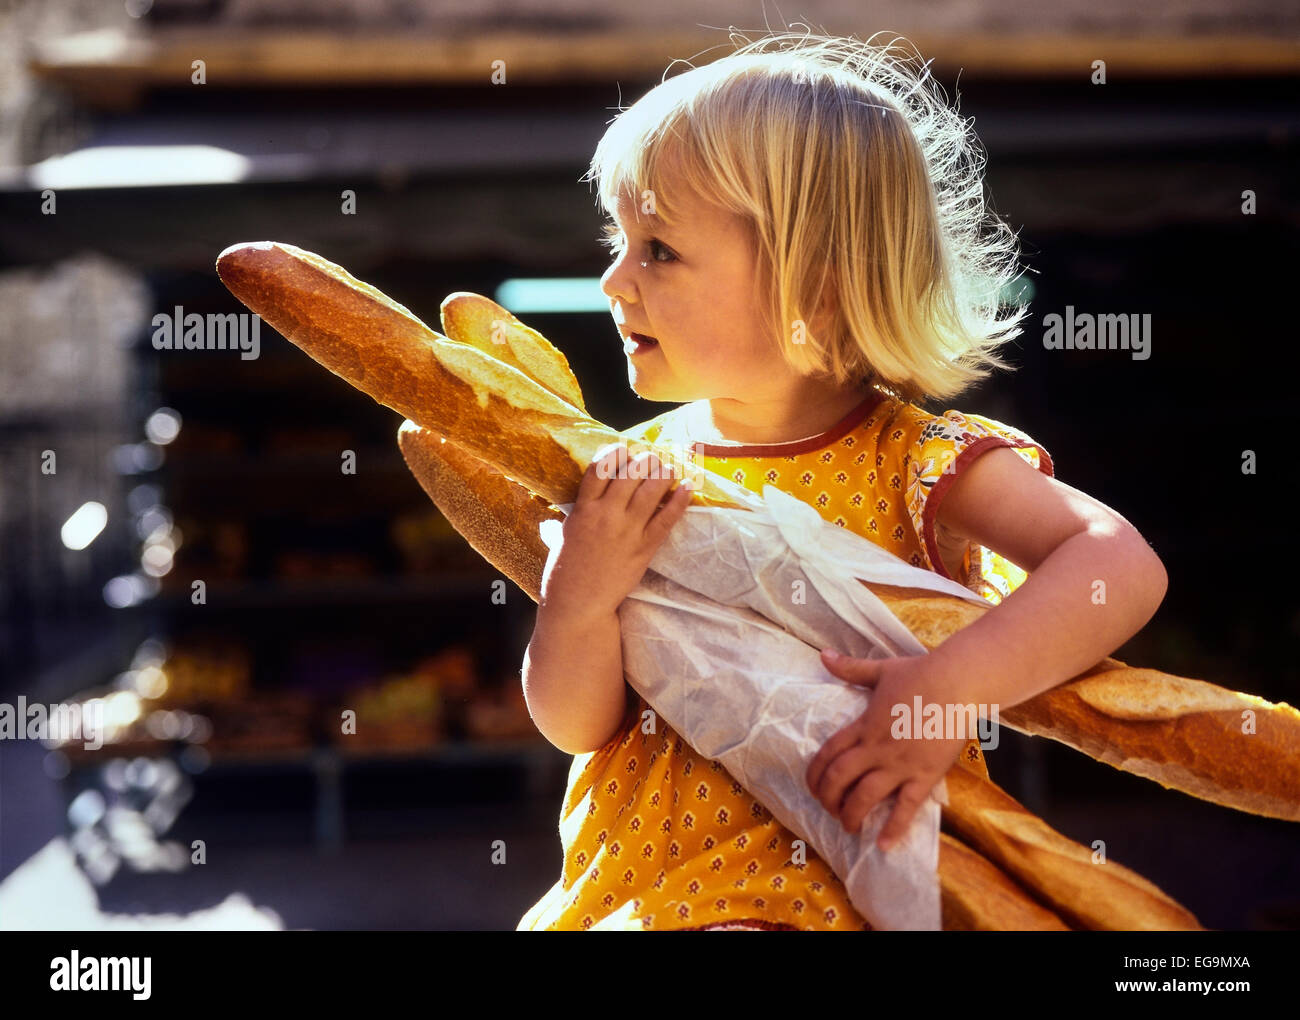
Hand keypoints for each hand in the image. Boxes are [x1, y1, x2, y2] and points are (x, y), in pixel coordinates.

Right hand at [539, 444, 693, 620]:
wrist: (578, 603)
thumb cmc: (564, 570)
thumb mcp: (562, 534)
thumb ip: (572, 515)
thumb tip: (572, 503)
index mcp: (583, 509)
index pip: (600, 468)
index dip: (615, 453)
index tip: (624, 449)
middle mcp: (606, 515)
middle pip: (630, 473)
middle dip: (644, 459)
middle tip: (651, 457)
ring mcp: (627, 531)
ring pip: (651, 490)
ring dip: (663, 472)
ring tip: (669, 467)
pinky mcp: (644, 548)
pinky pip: (667, 518)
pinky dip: (680, 500)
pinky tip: (688, 487)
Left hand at [805, 650, 969, 851]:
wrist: (959, 681)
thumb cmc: (921, 673)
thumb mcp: (880, 670)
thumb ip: (850, 668)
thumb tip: (823, 654)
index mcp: (864, 725)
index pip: (828, 754)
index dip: (815, 774)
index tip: (813, 787)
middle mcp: (876, 747)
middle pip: (840, 778)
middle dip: (829, 799)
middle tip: (829, 810)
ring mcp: (900, 763)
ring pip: (866, 796)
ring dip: (852, 815)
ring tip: (849, 826)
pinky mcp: (925, 773)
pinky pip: (906, 806)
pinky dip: (894, 827)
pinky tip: (884, 845)